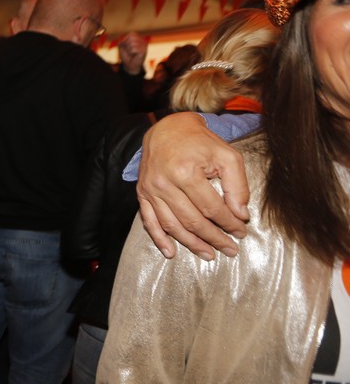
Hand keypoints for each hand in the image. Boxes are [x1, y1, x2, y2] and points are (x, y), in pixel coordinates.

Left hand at [118, 32, 147, 74]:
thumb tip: (122, 40)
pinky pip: (134, 49)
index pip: (131, 34)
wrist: (129, 65)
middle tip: (129, 51)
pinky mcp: (144, 51)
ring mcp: (144, 45)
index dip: (126, 40)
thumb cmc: (126, 55)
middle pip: (132, 38)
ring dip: (129, 50)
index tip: (127, 47)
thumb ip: (122, 41)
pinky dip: (131, 52)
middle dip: (127, 45)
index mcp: (139, 38)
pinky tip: (134, 55)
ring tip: (131, 53)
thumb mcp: (122, 47)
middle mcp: (143, 40)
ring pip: (132, 43)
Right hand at [137, 113, 249, 259]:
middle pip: (192, 220)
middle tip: (230, 249)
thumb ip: (237, 184)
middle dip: (214, 238)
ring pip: (172, 225)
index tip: (241, 231)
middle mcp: (164, 183)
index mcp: (186, 172)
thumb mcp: (227, 155)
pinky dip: (159, 239)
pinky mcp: (142, 193)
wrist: (168, 129)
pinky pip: (149, 221)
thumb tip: (240, 214)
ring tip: (209, 254)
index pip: (211, 207)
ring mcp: (150, 190)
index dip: (229, 223)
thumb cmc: (200, 142)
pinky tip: (171, 252)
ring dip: (191, 243)